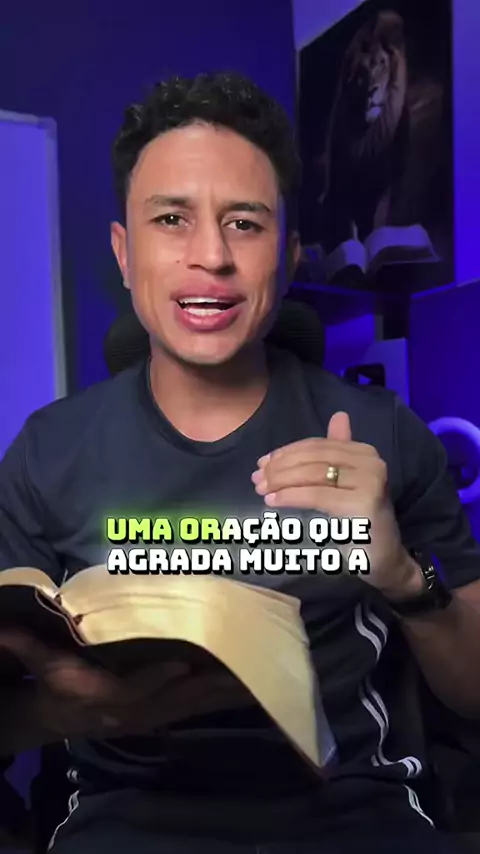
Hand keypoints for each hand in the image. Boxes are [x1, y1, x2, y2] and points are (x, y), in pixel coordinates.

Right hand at [0, 632, 252, 740]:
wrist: (65, 716)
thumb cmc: (59, 682)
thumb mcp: (43, 665)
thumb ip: (29, 645)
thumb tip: (4, 627)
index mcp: (107, 696)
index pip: (133, 690)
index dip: (155, 680)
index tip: (179, 667)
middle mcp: (137, 709)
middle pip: (178, 700)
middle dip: (210, 686)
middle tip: (242, 668)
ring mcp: (156, 714)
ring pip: (196, 705)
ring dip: (226, 692)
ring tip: (259, 676)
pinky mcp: (167, 712)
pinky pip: (200, 706)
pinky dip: (225, 697)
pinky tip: (252, 686)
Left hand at [252, 411, 422, 598]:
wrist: (384, 559)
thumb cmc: (359, 522)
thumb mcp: (347, 483)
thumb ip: (337, 452)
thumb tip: (339, 415)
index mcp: (365, 452)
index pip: (318, 445)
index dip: (287, 452)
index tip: (262, 464)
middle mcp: (371, 462)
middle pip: (314, 458)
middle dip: (280, 467)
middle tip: (256, 479)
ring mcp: (370, 482)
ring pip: (313, 474)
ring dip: (281, 481)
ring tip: (262, 490)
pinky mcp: (363, 504)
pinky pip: (317, 495)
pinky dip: (291, 496)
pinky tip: (273, 501)